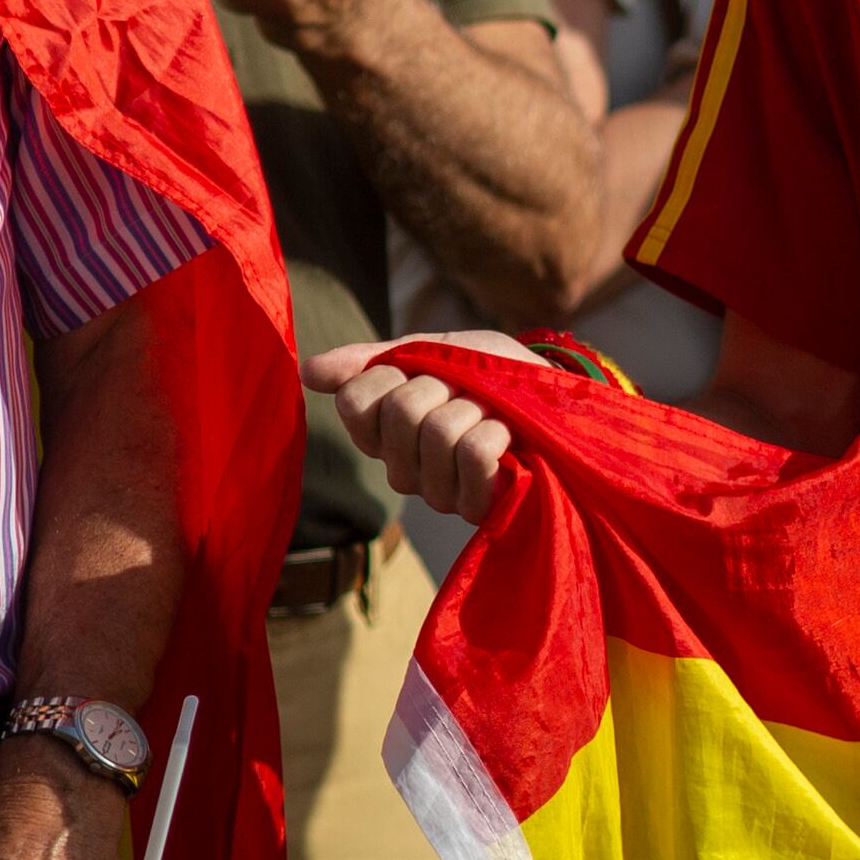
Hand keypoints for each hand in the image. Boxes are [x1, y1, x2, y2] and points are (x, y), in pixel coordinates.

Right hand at [311, 336, 536, 518]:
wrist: (553, 395)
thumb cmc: (488, 371)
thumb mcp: (431, 350)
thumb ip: (370, 361)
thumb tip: (305, 373)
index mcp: (380, 433)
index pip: (356, 402)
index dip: (394, 373)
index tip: (423, 370)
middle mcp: (401, 470)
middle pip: (401, 413)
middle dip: (443, 384)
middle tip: (466, 389)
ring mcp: (437, 493)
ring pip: (439, 432)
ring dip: (475, 406)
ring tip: (491, 412)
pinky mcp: (476, 508)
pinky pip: (474, 455)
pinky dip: (497, 430)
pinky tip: (508, 436)